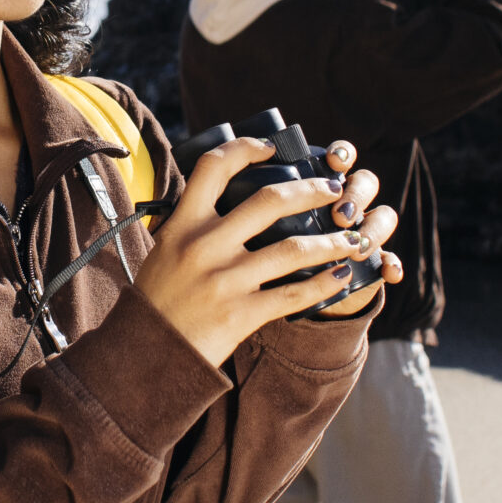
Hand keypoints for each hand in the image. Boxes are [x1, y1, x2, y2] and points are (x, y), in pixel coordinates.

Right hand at [132, 137, 401, 367]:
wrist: (146, 354)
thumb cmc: (158, 299)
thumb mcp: (164, 249)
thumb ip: (192, 222)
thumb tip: (222, 193)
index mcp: (183, 224)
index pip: (214, 168)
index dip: (246, 148)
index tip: (273, 148)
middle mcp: (204, 246)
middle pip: (269, 201)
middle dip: (312, 190)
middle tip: (335, 189)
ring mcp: (225, 280)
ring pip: (293, 249)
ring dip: (332, 241)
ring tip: (354, 238)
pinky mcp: (241, 314)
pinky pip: (294, 295)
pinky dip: (324, 284)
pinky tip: (341, 276)